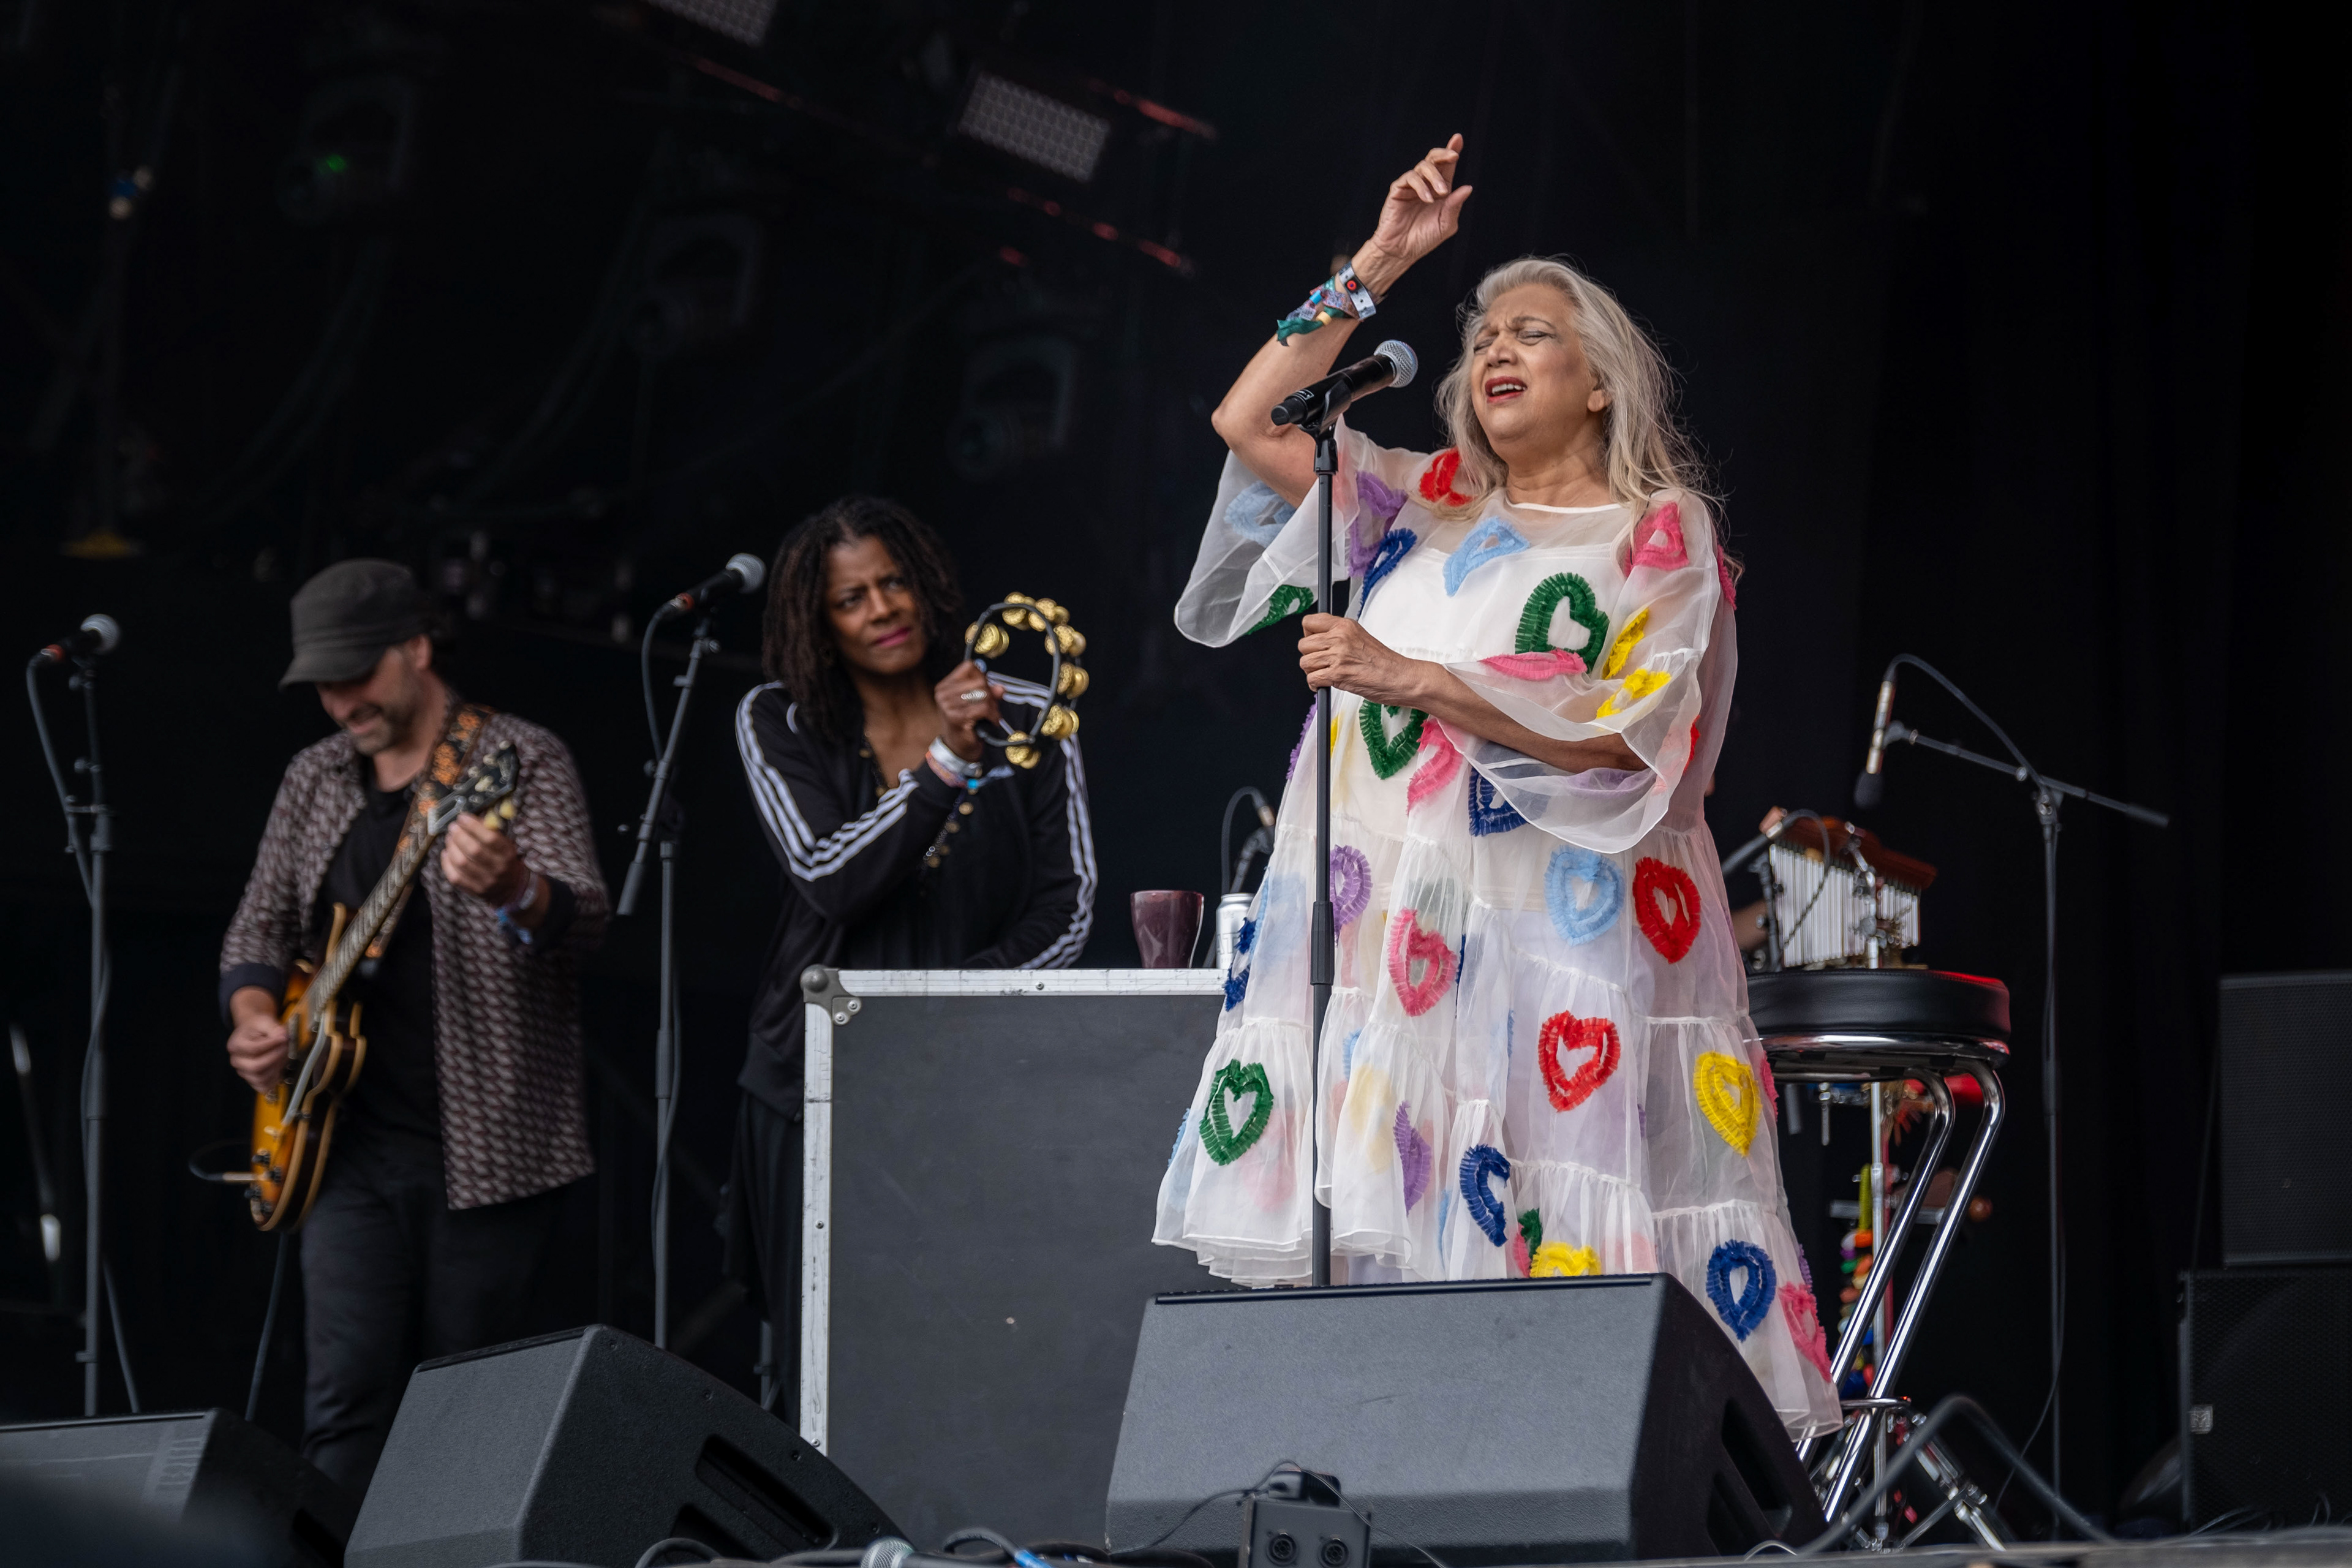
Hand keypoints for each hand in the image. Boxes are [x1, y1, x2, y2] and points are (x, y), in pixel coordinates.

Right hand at [227, 987, 289, 1093]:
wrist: (255, 1032)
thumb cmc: (258, 1028)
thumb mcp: (265, 1022)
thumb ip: (274, 1028)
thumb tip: (283, 1037)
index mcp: (235, 1045)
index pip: (253, 1049)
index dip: (271, 1044)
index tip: (284, 1037)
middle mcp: (236, 1061)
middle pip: (256, 1067)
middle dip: (275, 1058)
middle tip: (285, 1048)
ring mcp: (244, 1072)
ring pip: (261, 1078)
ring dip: (277, 1068)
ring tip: (283, 1056)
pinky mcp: (252, 1079)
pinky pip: (263, 1086)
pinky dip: (274, 1079)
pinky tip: (279, 1067)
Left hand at [442, 811, 524, 904]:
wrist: (510, 886)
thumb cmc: (504, 858)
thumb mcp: (505, 843)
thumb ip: (490, 831)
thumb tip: (468, 818)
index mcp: (507, 854)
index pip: (490, 838)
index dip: (473, 826)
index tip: (462, 817)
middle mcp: (498, 868)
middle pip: (474, 850)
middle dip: (459, 835)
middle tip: (453, 827)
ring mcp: (486, 881)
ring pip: (462, 863)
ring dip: (452, 847)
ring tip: (449, 838)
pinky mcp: (474, 890)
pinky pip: (455, 876)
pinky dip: (447, 863)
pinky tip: (446, 853)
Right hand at [933, 660, 1004, 763]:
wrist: (958, 748)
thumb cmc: (967, 724)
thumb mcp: (977, 703)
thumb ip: (989, 692)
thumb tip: (1000, 688)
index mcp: (945, 685)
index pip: (969, 667)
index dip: (982, 677)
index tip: (985, 690)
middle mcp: (943, 693)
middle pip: (979, 681)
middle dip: (990, 694)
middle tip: (991, 708)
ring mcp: (947, 705)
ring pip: (983, 695)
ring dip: (993, 707)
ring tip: (991, 716)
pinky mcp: (956, 717)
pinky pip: (983, 708)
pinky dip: (992, 715)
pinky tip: (991, 722)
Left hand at [1299, 614, 1430, 707]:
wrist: (1399, 677)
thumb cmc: (1383, 662)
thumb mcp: (1359, 637)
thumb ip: (1339, 636)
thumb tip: (1318, 641)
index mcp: (1344, 626)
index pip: (1309, 622)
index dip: (1308, 635)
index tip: (1314, 644)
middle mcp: (1339, 638)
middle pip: (1303, 644)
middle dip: (1309, 657)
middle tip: (1321, 663)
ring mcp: (1338, 656)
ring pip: (1305, 662)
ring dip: (1312, 672)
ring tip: (1325, 674)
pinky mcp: (1337, 674)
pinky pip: (1311, 679)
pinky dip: (1315, 685)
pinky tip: (1325, 684)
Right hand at [1356, 134, 1473, 293]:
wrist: (1402, 251)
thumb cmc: (1424, 239)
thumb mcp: (1446, 224)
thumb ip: (1456, 205)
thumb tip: (1468, 188)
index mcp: (1440, 191)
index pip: (1447, 166)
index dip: (1452, 150)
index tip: (1458, 139)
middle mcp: (1426, 185)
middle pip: (1433, 159)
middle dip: (1444, 154)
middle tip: (1454, 157)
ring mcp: (1411, 186)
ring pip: (1423, 166)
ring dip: (1434, 176)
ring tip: (1440, 193)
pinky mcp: (1398, 190)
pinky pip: (1409, 178)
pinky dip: (1421, 186)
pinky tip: (1427, 198)